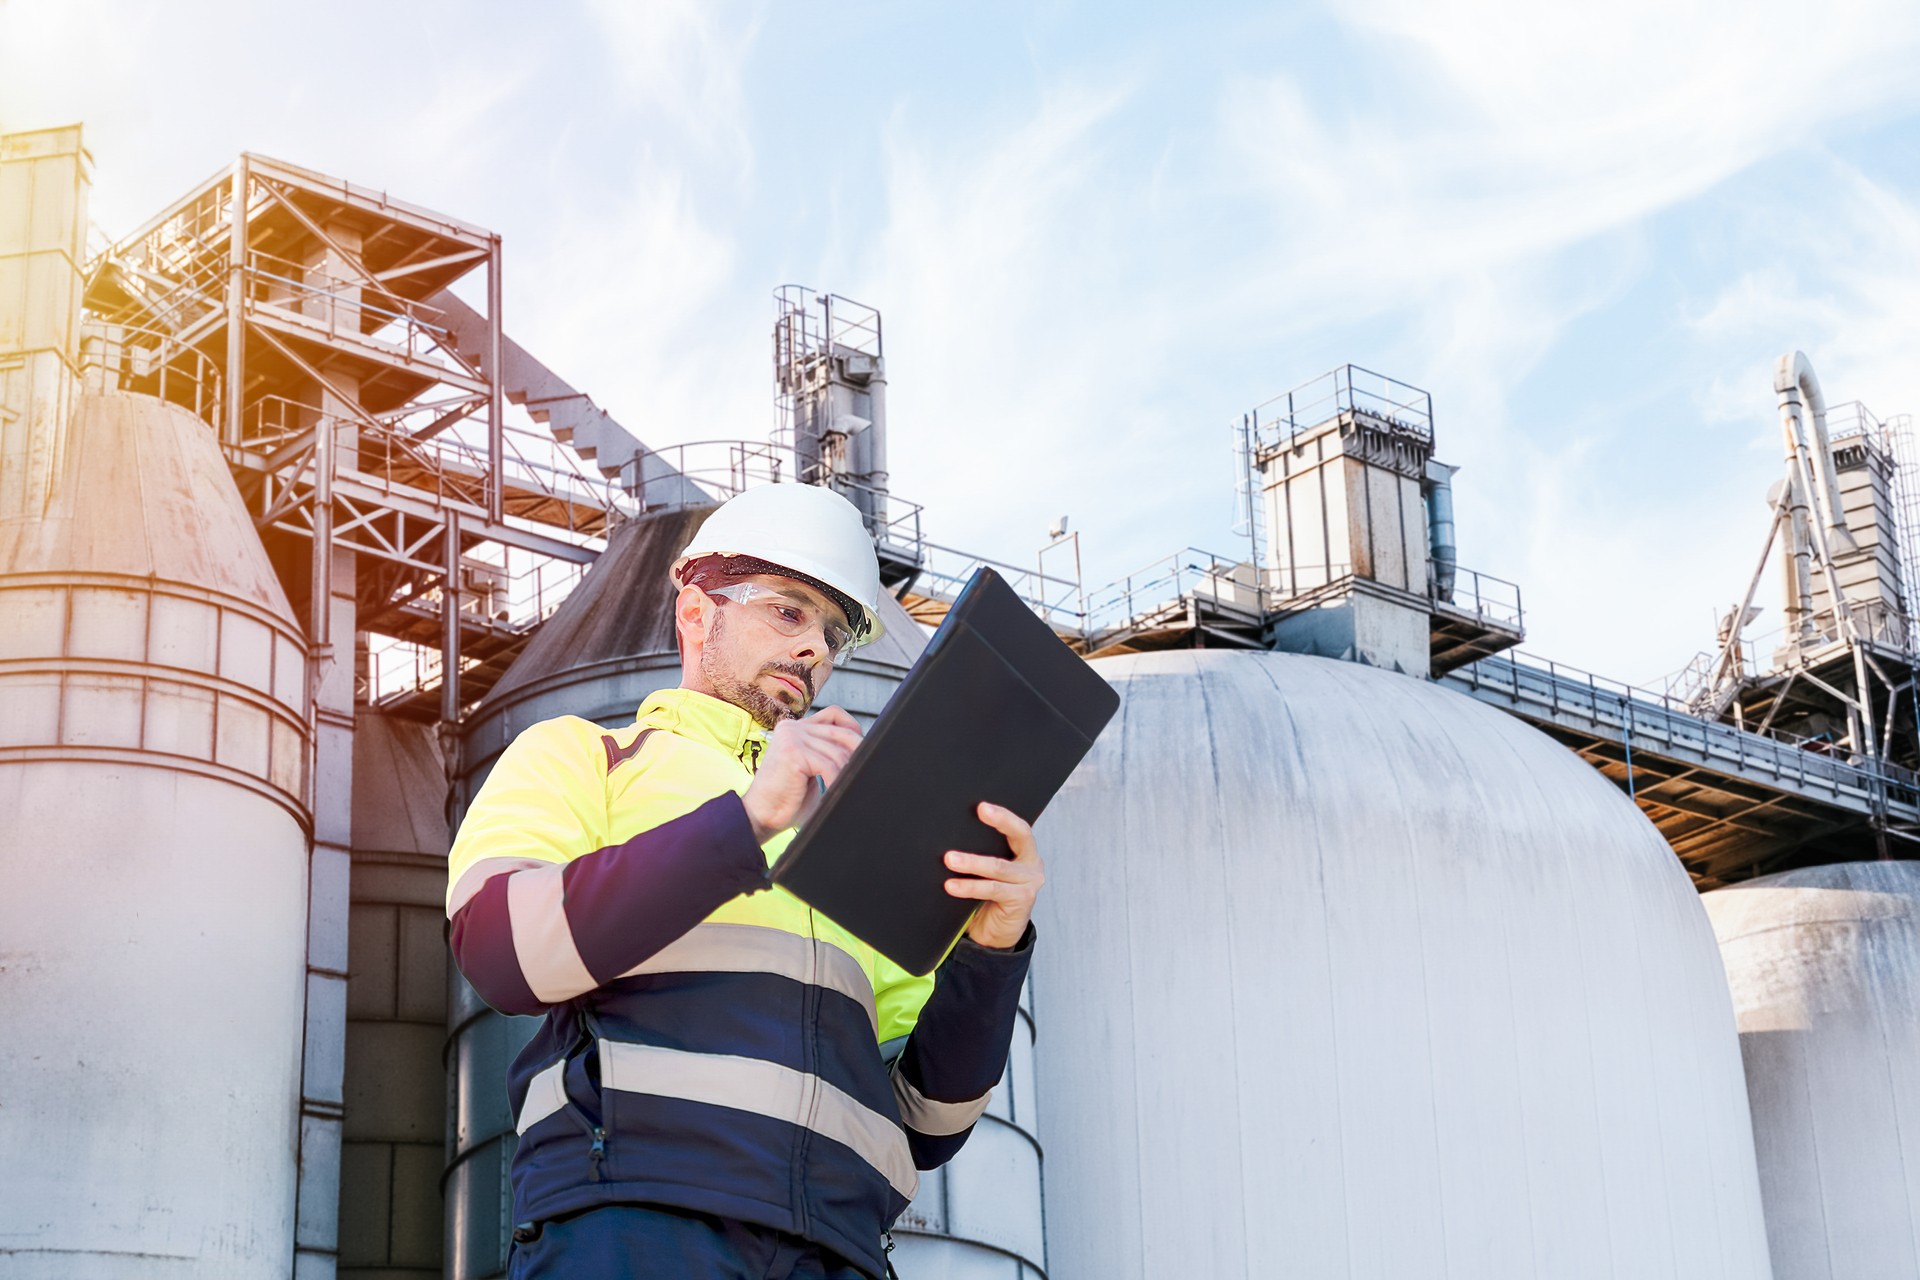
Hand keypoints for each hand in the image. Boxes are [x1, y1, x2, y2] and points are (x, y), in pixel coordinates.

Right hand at [741, 706, 863, 842]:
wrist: (761, 816)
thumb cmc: (787, 799)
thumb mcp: (811, 770)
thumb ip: (828, 755)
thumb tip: (861, 751)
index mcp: (795, 728)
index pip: (834, 715)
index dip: (852, 729)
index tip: (861, 749)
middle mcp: (792, 727)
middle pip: (840, 731)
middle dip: (856, 752)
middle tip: (862, 771)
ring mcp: (791, 737)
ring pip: (836, 752)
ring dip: (844, 773)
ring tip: (842, 787)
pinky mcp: (793, 752)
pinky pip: (829, 765)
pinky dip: (836, 781)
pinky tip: (834, 792)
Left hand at [944, 802, 1044, 948]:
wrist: (995, 935)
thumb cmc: (987, 898)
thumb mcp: (986, 873)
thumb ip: (980, 855)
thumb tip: (948, 839)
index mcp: (1024, 852)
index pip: (1018, 828)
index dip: (1004, 816)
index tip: (983, 806)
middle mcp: (1031, 864)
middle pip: (1020, 836)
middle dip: (1000, 821)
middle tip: (980, 810)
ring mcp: (1029, 883)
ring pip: (999, 867)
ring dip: (972, 862)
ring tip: (950, 859)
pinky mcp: (1022, 900)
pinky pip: (993, 889)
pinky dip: (970, 887)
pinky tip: (952, 885)